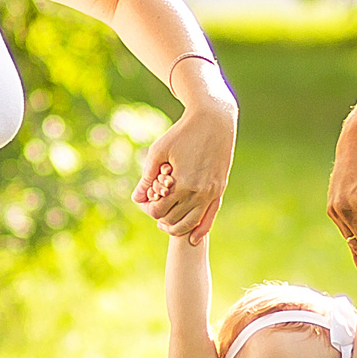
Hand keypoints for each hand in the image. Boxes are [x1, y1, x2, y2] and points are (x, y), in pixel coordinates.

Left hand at [135, 95, 234, 242]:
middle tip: (153, 209)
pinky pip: (210, 216)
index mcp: (183, 183)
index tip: (145, 202)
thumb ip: (147, 177)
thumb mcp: (159, 151)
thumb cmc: (183, 132)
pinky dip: (200, 229)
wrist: (214, 119)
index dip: (148, 209)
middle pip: (174, 219)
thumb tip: (136, 198)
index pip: (159, 210)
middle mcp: (199, 192)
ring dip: (177, 227)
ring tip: (166, 225)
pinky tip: (193, 238)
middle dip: (160, 217)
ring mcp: (212, 192)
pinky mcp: (220, 189)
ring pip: (192, 222)